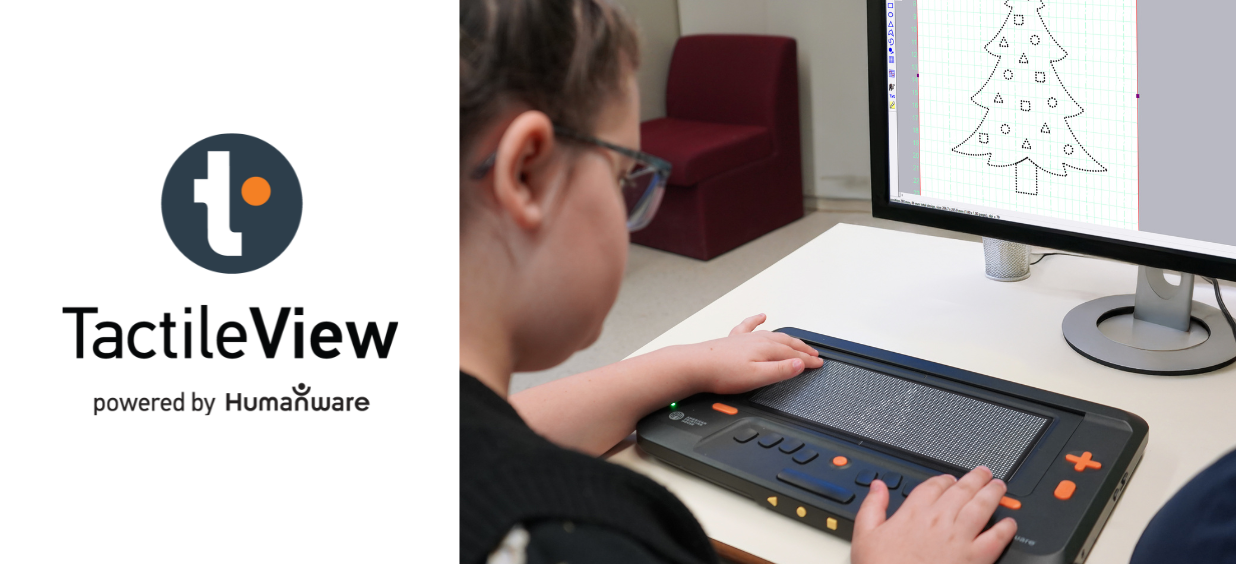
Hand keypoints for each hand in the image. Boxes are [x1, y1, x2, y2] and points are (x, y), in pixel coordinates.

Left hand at [679, 314, 824, 395]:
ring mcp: (745, 338)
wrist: (695, 365)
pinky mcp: (732, 340)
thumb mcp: (756, 377)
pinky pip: (749, 325)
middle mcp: (757, 340)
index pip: (794, 355)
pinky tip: (761, 316)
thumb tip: (800, 364)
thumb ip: (780, 371)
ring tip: (798, 341)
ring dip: (788, 338)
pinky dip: (757, 320)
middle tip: (815, 355)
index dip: (808, 361)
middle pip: (787, 343)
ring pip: (773, 335)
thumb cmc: (722, 373)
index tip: (819, 364)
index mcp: (766, 349)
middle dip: (803, 349)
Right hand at [852, 467, 1017, 563]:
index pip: (934, 486)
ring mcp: (960, 538)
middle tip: (985, 473)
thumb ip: (872, 506)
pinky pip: (996, 538)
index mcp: (914, 513)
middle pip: (962, 490)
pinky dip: (1006, 528)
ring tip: (1000, 486)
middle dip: (976, 479)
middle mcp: (940, 520)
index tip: (950, 478)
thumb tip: (877, 487)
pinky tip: (1010, 523)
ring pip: (982, 507)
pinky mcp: (975, 558)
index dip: (945, 479)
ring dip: (993, 494)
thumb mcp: (865, 535)